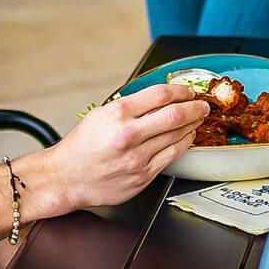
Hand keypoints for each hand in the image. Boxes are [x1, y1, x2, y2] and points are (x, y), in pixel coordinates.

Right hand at [20, 83, 207, 216]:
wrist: (65, 178)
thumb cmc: (81, 147)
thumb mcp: (100, 115)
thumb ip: (130, 105)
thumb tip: (160, 97)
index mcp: (117, 114)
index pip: (160, 94)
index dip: (181, 91)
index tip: (188, 91)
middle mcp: (128, 135)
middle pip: (175, 114)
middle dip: (195, 108)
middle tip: (202, 105)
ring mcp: (137, 158)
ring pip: (177, 136)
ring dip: (192, 125)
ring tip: (196, 120)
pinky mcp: (142, 176)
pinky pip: (172, 156)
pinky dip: (183, 144)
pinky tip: (185, 138)